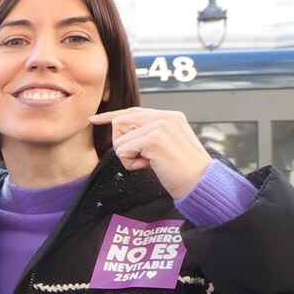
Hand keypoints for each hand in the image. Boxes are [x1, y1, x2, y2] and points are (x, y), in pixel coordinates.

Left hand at [88, 107, 213, 197]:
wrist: (200, 182)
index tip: (93, 119)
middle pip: (120, 122)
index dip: (111, 116)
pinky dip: (131, 163)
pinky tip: (149, 166)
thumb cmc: (183, 170)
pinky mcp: (153, 138)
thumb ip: (150, 135)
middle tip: (142, 158)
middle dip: (122, 144)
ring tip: (150, 162)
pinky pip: (123, 151)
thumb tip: (124, 132)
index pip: (133, 111)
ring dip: (128, 156)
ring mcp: (160, 125)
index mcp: (170, 116)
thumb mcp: (167, 145)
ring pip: (120, 139)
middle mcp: (165, 116)